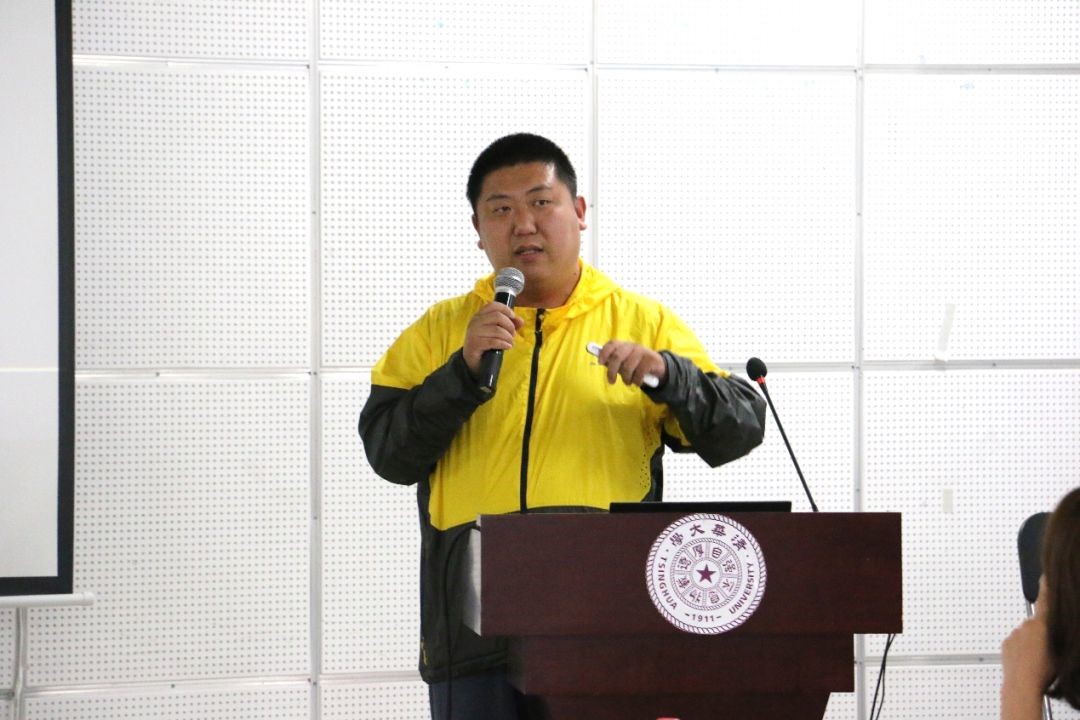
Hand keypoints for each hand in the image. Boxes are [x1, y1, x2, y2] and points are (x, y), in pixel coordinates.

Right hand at [463, 302, 523, 377]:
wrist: (472, 361)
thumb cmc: (486, 344)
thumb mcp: (498, 332)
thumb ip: (509, 325)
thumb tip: (520, 320)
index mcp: (480, 315)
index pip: (493, 305)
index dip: (506, 310)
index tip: (513, 317)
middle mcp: (475, 321)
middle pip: (498, 316)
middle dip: (510, 326)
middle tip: (513, 334)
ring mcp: (473, 332)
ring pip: (497, 330)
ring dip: (508, 337)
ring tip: (510, 342)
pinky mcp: (475, 344)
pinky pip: (493, 341)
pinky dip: (504, 344)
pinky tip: (507, 347)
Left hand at [592, 340, 665, 387]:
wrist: (659, 367)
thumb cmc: (637, 365)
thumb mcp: (625, 362)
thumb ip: (614, 361)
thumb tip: (601, 361)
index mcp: (624, 345)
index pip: (612, 344)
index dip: (604, 352)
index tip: (600, 362)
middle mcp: (633, 346)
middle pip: (617, 356)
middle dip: (612, 371)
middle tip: (611, 381)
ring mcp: (642, 352)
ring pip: (628, 367)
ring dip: (626, 378)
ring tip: (628, 382)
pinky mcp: (651, 360)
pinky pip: (639, 373)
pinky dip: (636, 380)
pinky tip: (638, 382)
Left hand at [1000, 577, 1054, 719]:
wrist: (1022, 684)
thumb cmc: (1045, 671)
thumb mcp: (1062, 651)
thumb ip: (1061, 636)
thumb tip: (1063, 632)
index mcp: (1042, 624)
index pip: (1046, 601)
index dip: (1047, 587)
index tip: (1045, 576)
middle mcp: (1027, 625)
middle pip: (1038, 624)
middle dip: (1043, 634)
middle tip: (1048, 651)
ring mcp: (1015, 634)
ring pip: (1027, 635)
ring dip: (1032, 643)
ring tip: (1038, 660)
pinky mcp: (1006, 643)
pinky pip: (1017, 642)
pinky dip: (1022, 649)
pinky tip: (1028, 661)